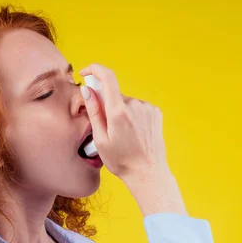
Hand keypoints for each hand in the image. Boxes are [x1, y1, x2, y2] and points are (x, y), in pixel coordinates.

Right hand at [79, 63, 170, 181]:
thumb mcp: (100, 139)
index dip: (94, 69)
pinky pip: (137, 107)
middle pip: (114, 94)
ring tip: (123, 135)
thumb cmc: (121, 161)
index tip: (86, 73)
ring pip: (125, 102)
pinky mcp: (155, 112)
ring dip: (119, 111)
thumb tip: (87, 90)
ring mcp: (147, 108)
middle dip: (106, 104)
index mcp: (118, 112)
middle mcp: (135, 105)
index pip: (107, 77)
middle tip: (106, 127)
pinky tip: (133, 133)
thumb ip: (93, 112)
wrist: (148, 173)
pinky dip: (131, 115)